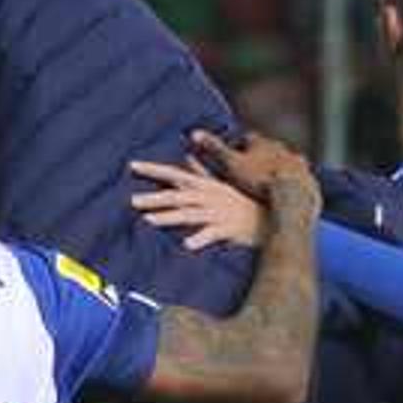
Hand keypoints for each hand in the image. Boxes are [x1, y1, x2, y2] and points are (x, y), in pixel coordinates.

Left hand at [130, 157, 261, 253]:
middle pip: (177, 195)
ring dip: (169, 217)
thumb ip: (200, 172)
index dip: (153, 169)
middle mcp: (208, 196)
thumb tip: (187, 157)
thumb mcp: (220, 184)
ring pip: (188, 214)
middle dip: (155, 198)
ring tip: (148, 221)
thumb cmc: (242, 202)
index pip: (174, 174)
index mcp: (204, 185)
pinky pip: (210, 234)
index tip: (132, 165)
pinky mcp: (227, 229)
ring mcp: (217, 212)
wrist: (270, 217)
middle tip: (132, 201)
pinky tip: (185, 245)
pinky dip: (199, 239)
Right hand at [191, 128, 316, 204]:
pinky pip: (299, 181)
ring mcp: (299, 165)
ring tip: (268, 186)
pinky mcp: (310, 180)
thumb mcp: (232, 165)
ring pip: (286, 164)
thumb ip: (214, 149)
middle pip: (268, 150)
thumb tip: (193, 132)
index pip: (247, 139)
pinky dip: (292, 187)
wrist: (292, 198)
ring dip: (277, 171)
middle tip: (249, 172)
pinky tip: (286, 198)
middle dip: (259, 158)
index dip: (237, 147)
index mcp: (264, 143)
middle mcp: (284, 149)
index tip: (231, 158)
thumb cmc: (259, 181)